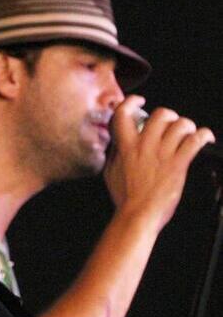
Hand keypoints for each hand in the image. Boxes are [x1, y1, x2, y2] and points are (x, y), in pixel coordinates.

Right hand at [105, 95, 214, 232]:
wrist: (138, 214)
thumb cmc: (124, 198)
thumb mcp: (111, 172)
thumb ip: (115, 153)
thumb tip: (117, 142)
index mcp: (125, 146)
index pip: (123, 114)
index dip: (132, 102)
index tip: (139, 102)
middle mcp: (144, 146)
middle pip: (160, 114)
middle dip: (169, 116)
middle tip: (171, 123)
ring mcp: (162, 154)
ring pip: (180, 125)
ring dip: (187, 126)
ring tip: (188, 133)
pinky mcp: (178, 164)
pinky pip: (195, 141)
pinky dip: (203, 136)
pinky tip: (204, 139)